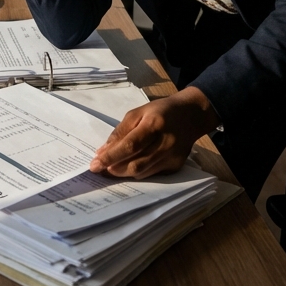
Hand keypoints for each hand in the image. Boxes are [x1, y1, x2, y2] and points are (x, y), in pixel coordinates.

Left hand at [89, 87, 218, 178]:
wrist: (191, 115)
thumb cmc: (160, 111)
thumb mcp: (137, 112)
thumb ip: (120, 132)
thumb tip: (103, 151)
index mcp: (154, 124)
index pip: (130, 146)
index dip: (111, 157)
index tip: (94, 164)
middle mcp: (166, 143)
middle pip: (136, 164)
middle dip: (114, 169)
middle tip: (99, 169)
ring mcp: (172, 157)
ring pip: (143, 173)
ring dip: (123, 173)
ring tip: (110, 168)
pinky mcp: (176, 166)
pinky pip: (151, 174)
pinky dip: (137, 172)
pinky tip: (128, 166)